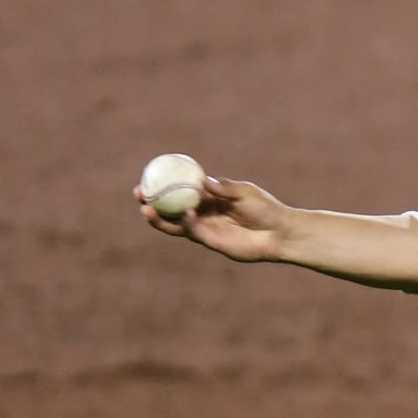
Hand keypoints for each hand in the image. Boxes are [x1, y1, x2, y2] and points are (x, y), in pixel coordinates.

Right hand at [135, 176, 290, 262]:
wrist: (280, 232)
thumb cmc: (266, 209)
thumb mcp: (245, 192)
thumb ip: (224, 188)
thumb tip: (202, 180)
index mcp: (208, 198)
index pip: (180, 190)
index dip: (163, 184)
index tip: (148, 175)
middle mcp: (202, 213)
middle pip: (170, 208)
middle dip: (151, 203)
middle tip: (138, 193)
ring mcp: (205, 228)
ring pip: (176, 224)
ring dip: (160, 218)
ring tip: (146, 210)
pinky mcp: (211, 242)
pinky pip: (194, 232)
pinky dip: (188, 223)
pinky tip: (187, 212)